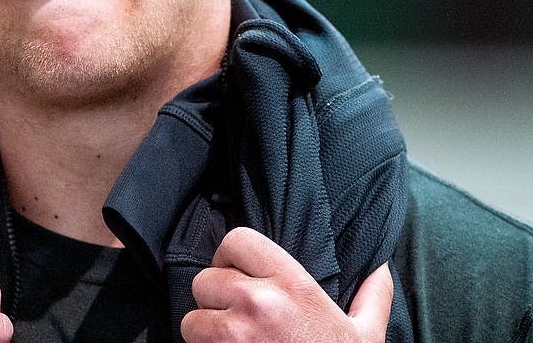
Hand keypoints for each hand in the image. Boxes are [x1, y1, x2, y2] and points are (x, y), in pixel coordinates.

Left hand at [182, 227, 392, 341]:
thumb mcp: (366, 335)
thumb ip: (372, 297)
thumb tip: (380, 268)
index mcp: (293, 285)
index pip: (236, 240)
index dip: (232, 257)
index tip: (240, 275)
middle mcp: (258, 302)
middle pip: (206, 279)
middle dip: (217, 298)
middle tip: (238, 316)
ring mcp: (233, 334)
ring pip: (192, 316)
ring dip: (206, 329)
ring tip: (233, 341)